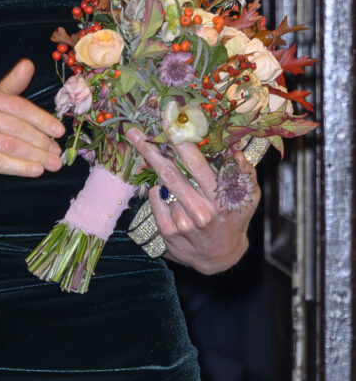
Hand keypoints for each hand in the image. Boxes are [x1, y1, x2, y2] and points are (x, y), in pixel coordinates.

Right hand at [0, 59, 64, 192]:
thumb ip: (9, 88)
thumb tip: (28, 65)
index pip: (13, 104)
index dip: (39, 118)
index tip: (59, 131)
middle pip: (11, 125)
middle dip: (39, 140)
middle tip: (58, 152)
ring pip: (6, 145)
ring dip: (34, 155)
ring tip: (52, 163)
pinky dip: (19, 167)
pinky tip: (35, 170)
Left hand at [126, 128, 259, 273]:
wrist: (220, 257)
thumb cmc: (233, 219)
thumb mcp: (248, 197)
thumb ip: (244, 172)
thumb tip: (234, 150)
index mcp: (219, 198)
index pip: (195, 164)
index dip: (179, 141)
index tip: (167, 123)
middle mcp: (199, 211)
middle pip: (169, 172)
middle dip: (149, 150)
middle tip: (134, 132)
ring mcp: (181, 222)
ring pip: (161, 185)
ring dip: (159, 172)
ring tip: (162, 165)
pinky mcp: (167, 230)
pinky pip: (154, 198)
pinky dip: (158, 191)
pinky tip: (170, 195)